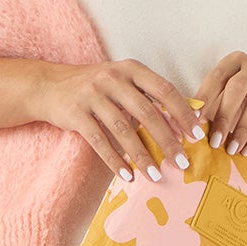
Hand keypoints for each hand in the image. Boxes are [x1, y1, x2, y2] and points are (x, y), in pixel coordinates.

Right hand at [34, 59, 200, 183]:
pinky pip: (99, 141)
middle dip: (167, 141)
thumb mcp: (123, 83)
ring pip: (123, 130)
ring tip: (156, 175)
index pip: (164, 90)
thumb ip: (150, 98)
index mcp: (131, 69)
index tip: (196, 135)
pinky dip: (114, 160)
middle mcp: (113, 78)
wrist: (50, 86)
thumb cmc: (96, 88)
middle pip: (147, 113)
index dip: (182, 113)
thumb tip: (184, 122)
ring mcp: (92, 95)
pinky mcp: (76, 113)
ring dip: (142, 156)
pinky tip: (128, 175)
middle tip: (182, 163)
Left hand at [198, 53, 246, 157]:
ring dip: (242, 128)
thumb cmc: (246, 109)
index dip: (206, 97)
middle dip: (224, 115)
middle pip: (238, 86)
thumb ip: (210, 109)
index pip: (218, 75)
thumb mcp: (226, 106)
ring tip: (232, 149)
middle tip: (214, 141)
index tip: (195, 120)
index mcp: (237, 62)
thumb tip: (189, 124)